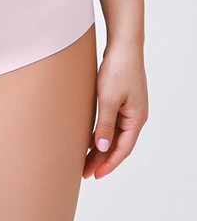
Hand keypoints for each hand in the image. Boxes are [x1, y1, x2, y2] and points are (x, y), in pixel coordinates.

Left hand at [83, 38, 147, 178]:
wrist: (123, 45)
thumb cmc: (118, 69)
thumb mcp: (108, 99)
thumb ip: (105, 124)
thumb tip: (102, 147)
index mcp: (136, 118)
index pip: (123, 149)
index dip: (108, 163)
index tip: (95, 175)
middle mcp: (135, 116)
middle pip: (118, 144)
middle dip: (101, 159)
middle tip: (84, 172)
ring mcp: (129, 108)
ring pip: (113, 134)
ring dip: (99, 147)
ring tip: (84, 159)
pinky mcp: (121, 99)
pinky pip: (111, 122)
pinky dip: (101, 132)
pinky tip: (89, 138)